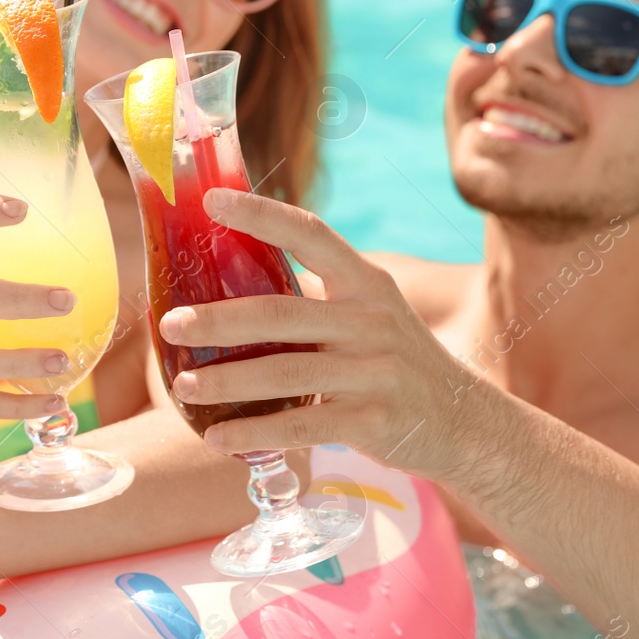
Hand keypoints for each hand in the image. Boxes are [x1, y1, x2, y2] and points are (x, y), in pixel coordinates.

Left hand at [157, 188, 481, 476]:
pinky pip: (301, 426)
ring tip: (182, 386)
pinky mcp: (375, 420)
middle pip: (281, 311)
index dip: (260, 214)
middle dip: (219, 319)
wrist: (468, 423)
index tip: (210, 201)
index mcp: (367, 284)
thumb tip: (232, 285)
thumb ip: (318, 299)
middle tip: (171, 324)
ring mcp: (375, 372)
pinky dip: (254, 433)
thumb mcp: (372, 316)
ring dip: (226, 382)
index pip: (311, 234)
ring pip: (284, 372)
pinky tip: (218, 437)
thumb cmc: (397, 364)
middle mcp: (372, 321)